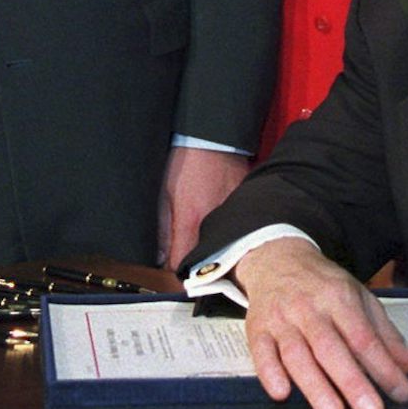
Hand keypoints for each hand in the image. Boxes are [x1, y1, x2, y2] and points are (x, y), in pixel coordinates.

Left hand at [159, 145, 248, 267]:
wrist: (212, 137)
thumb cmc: (185, 163)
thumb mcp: (163, 194)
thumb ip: (162, 229)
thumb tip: (161, 258)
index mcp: (191, 220)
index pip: (183, 264)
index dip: (177, 271)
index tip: (176, 269)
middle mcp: (215, 221)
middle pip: (209, 259)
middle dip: (200, 263)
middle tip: (193, 255)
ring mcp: (234, 212)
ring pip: (227, 244)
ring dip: (218, 246)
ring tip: (210, 236)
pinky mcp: (246, 204)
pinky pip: (239, 226)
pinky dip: (232, 229)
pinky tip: (226, 221)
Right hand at [235, 237, 407, 408]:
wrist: (278, 259)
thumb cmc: (323, 285)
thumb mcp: (360, 299)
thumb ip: (386, 336)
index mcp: (339, 298)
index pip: (364, 337)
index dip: (384, 367)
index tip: (402, 392)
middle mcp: (310, 308)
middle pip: (331, 348)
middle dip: (352, 382)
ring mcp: (281, 318)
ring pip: (297, 354)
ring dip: (314, 385)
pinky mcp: (257, 328)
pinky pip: (261, 352)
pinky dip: (270, 373)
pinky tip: (282, 393)